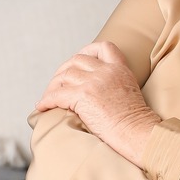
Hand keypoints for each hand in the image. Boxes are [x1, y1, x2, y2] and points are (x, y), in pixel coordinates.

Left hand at [36, 41, 160, 166]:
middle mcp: (107, 71)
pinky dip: (46, 100)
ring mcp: (94, 82)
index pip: (103, 47)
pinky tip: (42, 107)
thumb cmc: (134, 122)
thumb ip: (115, 84)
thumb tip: (95, 91)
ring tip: (48, 97)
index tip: (78, 61)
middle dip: (63, 70)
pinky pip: (56, 95)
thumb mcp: (130, 93)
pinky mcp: (83, 96)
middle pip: (77, 60)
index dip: (87, 51)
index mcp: (120, 69)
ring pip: (64, 76)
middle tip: (57, 84)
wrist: (136, 132)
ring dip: (52, 87)